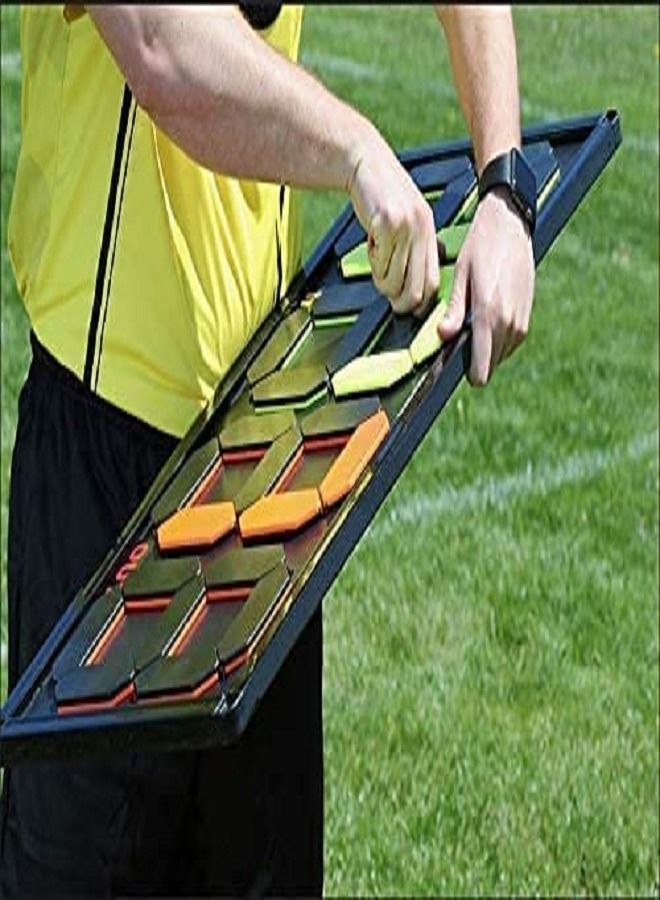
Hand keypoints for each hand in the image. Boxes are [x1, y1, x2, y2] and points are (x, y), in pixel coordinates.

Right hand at [347, 132, 438, 317]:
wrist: (366, 163)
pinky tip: (370, 242)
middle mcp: (422, 230)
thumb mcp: (411, 219)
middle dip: (398, 301)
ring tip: (376, 259)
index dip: (419, 303)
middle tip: (386, 292)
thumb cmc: (384, 195)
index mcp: (430, 232)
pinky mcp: (386, 223)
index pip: (433, 283)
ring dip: (380, 279)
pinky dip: (370, 261)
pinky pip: (377, 263)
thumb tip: (421, 282)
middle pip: (416, 290)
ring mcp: (405, 227)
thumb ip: (418, 247)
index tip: (407, 307)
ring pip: (393, 281)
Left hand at [438, 186, 534, 385]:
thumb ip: (453, 311)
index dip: (467, 371)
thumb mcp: (461, 276)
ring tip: (473, 320)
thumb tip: (443, 336)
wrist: (511, 225)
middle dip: (474, 357)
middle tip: (459, 333)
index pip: (482, 369)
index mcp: (489, 316)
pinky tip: (485, 315)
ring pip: (500, 355)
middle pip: (490, 366)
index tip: (454, 360)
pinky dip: (497, 337)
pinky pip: (510, 341)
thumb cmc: (481, 248)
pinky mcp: (527, 316)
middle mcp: (509, 324)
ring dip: (486, 347)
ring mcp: (521, 321)